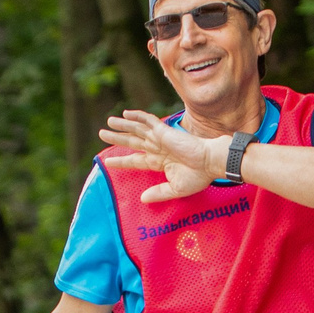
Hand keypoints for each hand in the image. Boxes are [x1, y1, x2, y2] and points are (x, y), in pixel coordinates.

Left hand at [99, 110, 221, 202]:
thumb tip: (142, 199)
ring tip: (108, 122)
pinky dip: (137, 116)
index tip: (107, 161)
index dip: (121, 160)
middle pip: (132, 142)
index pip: (136, 160)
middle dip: (117, 137)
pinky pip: (148, 121)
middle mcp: (157, 149)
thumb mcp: (175, 189)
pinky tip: (125, 113)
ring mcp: (160, 139)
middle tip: (102, 134)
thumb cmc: (198, 176)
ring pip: (137, 129)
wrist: (211, 163)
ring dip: (122, 125)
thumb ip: (158, 193)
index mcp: (159, 162)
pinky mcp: (164, 131)